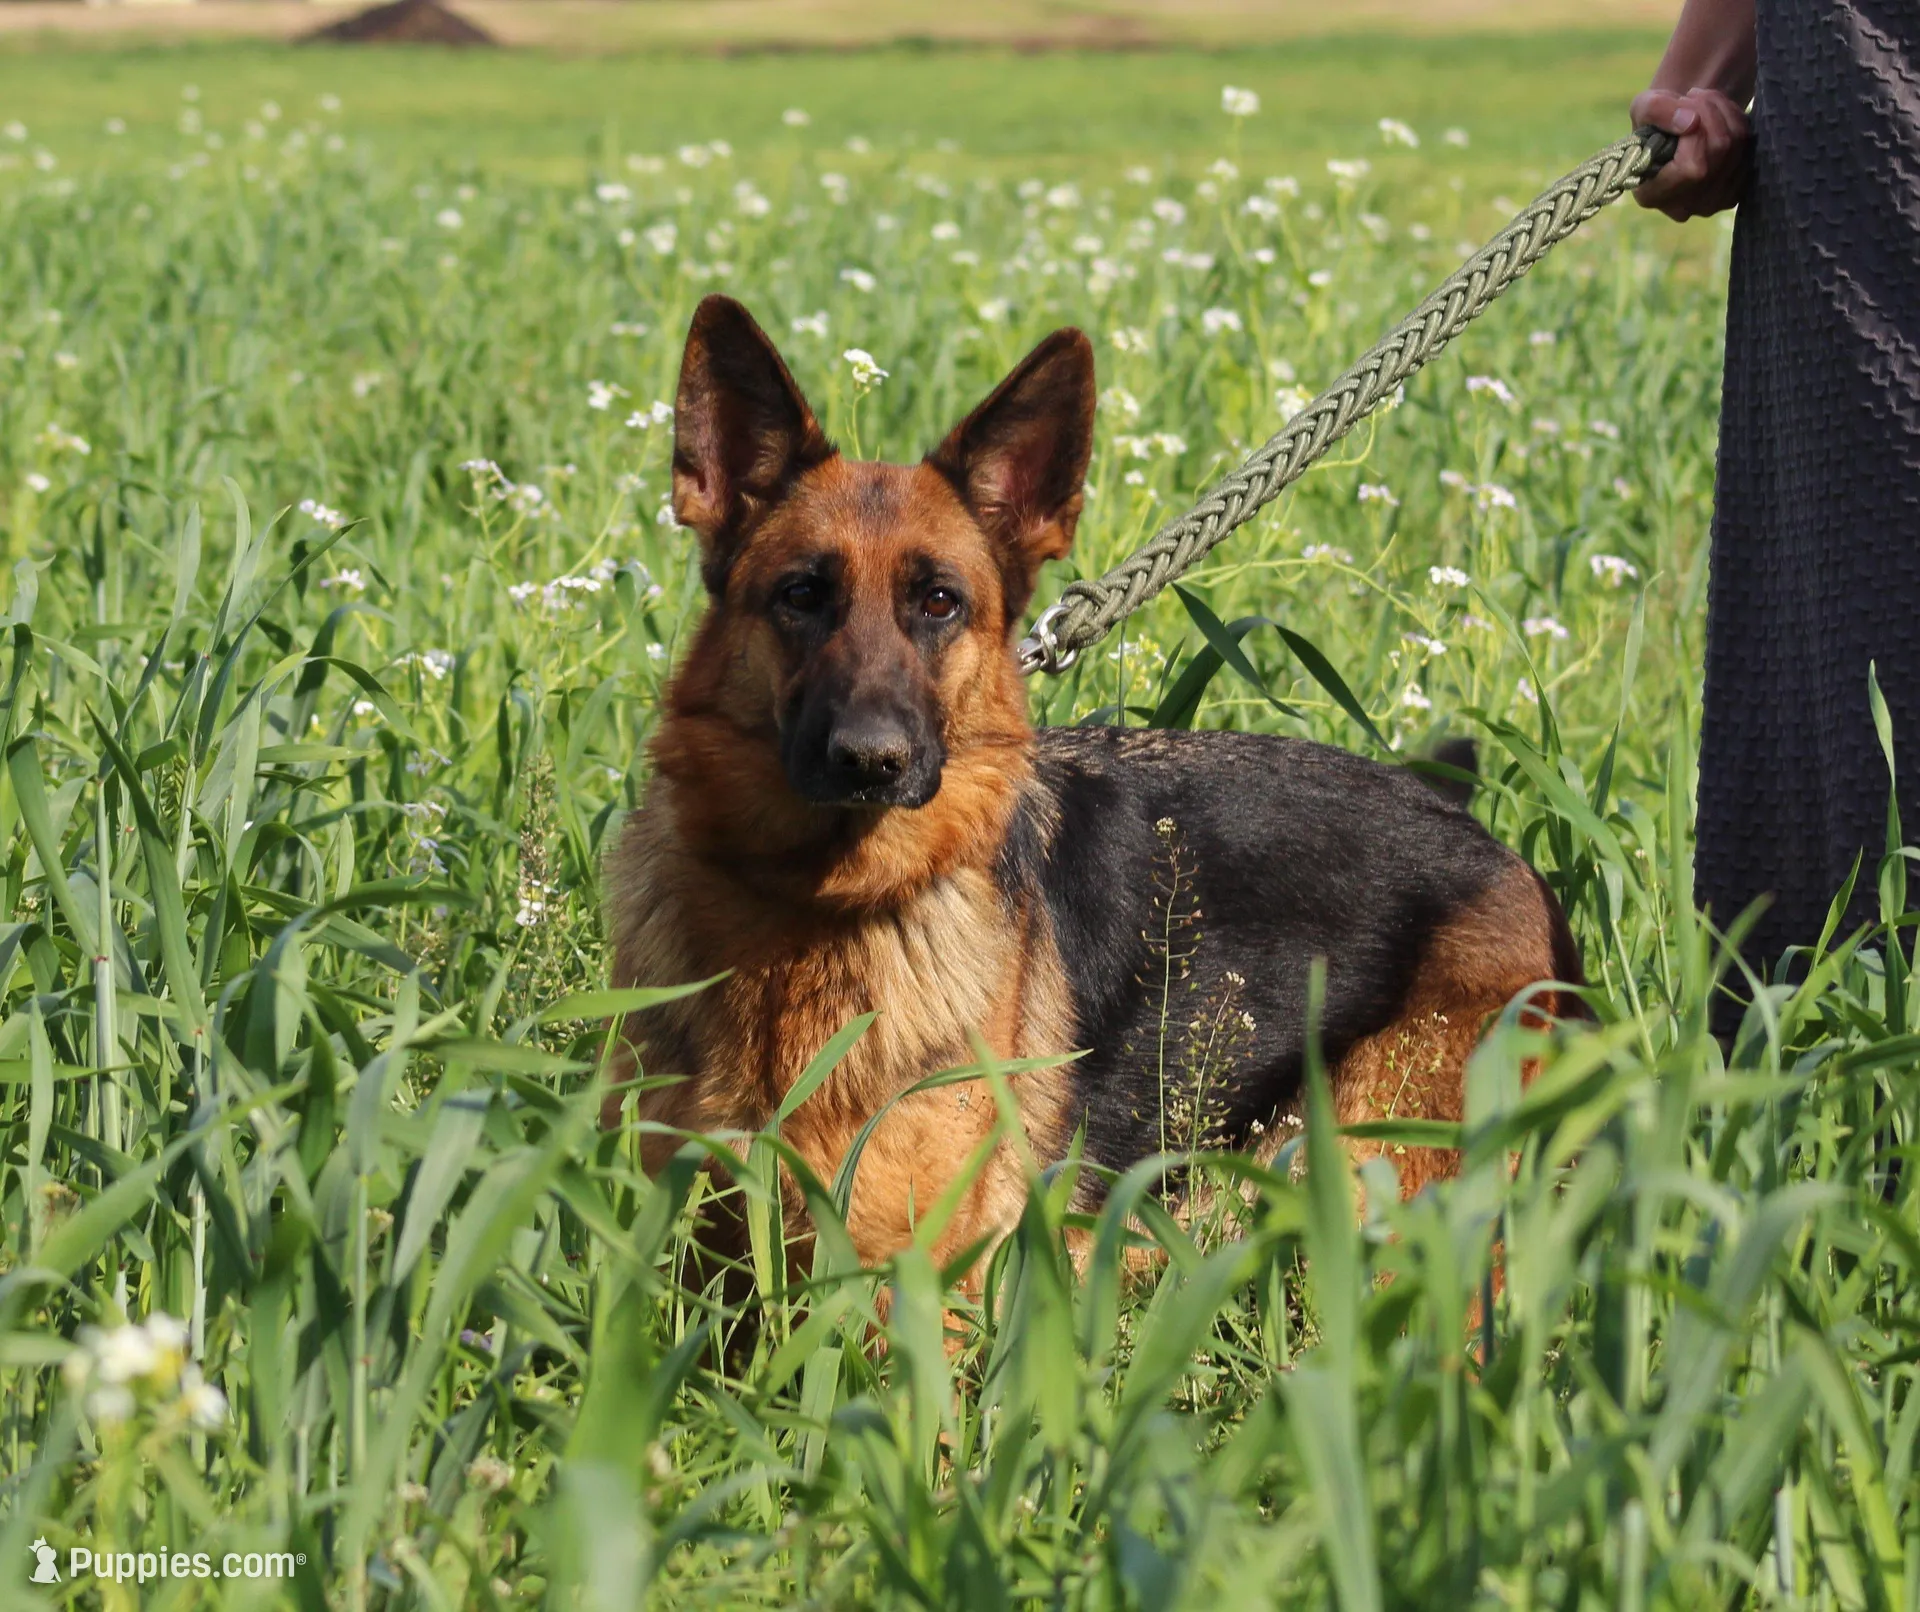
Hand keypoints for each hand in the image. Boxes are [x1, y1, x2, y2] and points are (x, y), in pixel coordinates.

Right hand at [1630, 87, 1751, 220]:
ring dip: (1722, 110)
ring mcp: (1712, 204)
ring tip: (1704, 100)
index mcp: (1652, 196)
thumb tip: (1691, 121)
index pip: (1689, 168)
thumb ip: (1656, 110)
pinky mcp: (1734, 193)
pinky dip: (1736, 121)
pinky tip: (1718, 115)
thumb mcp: (1642, 107)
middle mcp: (1683, 208)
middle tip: (1693, 96)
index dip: (1694, 133)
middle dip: (1709, 111)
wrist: (1677, 130)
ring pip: (1735, 144)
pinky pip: (1748, 148)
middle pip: (1718, 150)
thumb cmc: (1654, 121)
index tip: (1683, 109)